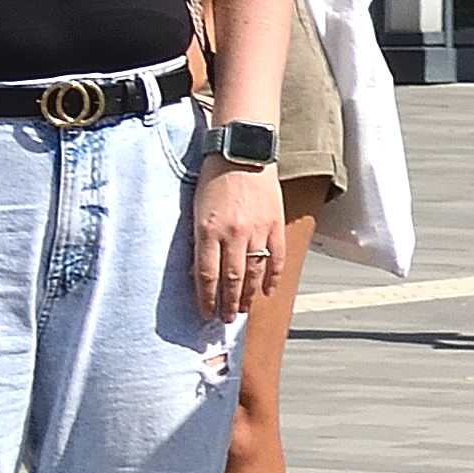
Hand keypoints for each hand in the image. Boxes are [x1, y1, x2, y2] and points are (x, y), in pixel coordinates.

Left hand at [186, 159, 285, 313]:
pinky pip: (276, 258)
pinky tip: (266, 291)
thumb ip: (200, 241)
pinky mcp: (275, 224)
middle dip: (227, 303)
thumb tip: (201, 273)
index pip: (206, 274)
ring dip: (247, 295)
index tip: (204, 314)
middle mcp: (233, 234)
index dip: (205, 298)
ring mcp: (257, 230)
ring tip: (242, 311)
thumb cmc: (214, 179)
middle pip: (230, 279)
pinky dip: (272, 278)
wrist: (242, 153)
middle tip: (225, 319)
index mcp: (208, 230)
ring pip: (253, 273)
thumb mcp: (197, 210)